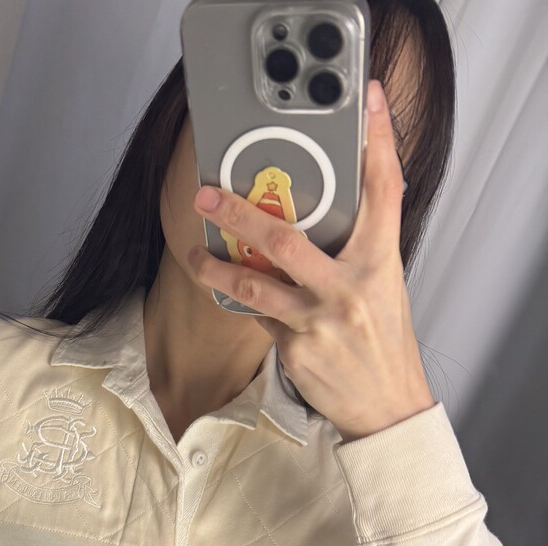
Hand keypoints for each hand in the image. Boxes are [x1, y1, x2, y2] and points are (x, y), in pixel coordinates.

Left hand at [185, 79, 435, 443]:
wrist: (387, 405)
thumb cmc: (383, 341)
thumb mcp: (383, 284)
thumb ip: (359, 247)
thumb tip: (326, 211)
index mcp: (379, 261)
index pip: (384, 190)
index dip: (379, 141)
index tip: (368, 102)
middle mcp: (348, 287)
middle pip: (286, 239)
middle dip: (239, 214)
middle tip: (209, 195)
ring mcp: (318, 320)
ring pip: (255, 285)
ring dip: (216, 269)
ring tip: (195, 254)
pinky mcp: (295, 349)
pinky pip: (259, 316)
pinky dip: (248, 303)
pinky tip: (236, 295)